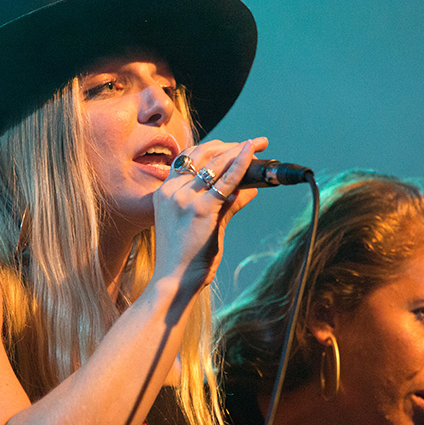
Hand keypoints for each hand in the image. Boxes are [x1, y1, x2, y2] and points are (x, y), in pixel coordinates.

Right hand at [151, 137, 265, 291]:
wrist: (174, 281)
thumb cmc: (186, 259)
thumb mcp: (202, 225)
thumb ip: (224, 206)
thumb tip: (248, 190)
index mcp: (164, 192)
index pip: (188, 158)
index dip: (213, 148)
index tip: (233, 146)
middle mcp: (171, 191)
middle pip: (202, 155)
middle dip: (230, 145)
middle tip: (253, 143)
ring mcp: (184, 198)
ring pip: (215, 164)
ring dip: (239, 151)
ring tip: (259, 145)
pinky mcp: (201, 208)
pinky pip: (226, 180)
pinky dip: (241, 164)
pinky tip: (253, 155)